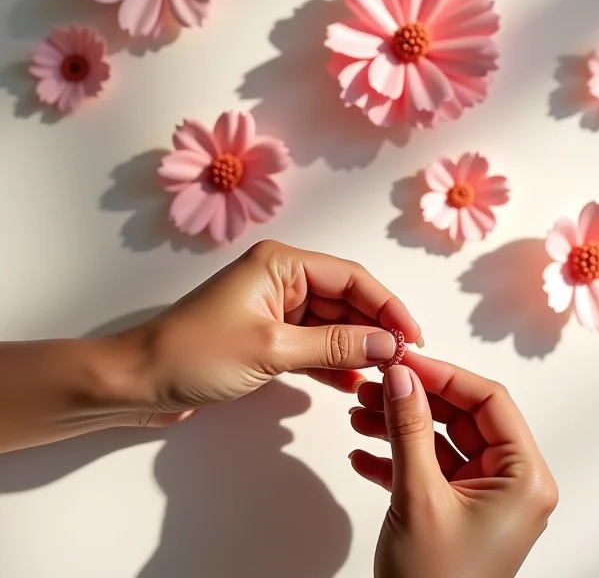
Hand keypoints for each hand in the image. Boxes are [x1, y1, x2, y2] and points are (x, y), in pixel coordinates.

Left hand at [114, 240, 421, 426]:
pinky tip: (352, 382)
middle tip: (404, 360)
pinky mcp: (267, 334)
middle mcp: (282, 277)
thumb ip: (335, 345)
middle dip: (374, 328)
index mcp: (282, 263)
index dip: (387, 305)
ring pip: (331, 322)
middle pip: (345, 299)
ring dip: (356, 347)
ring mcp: (274, 307)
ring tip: (385, 374)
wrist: (138, 382)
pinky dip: (332, 361)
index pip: (351, 277)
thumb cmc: (197, 354)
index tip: (412, 336)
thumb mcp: (273, 349)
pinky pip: (312, 342)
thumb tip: (390, 344)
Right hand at [349, 352, 556, 577]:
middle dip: (414, 400)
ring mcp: (482, 498)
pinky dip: (396, 459)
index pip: (489, 401)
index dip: (445, 374)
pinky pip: (429, 468)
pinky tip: (363, 456)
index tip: (405, 360)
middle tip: (375, 385)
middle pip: (461, 418)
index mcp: (523, 478)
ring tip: (359, 416)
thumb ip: (409, 428)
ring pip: (440, 441)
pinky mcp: (456, 511)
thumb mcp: (419, 497)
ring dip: (398, 427)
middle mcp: (509, 484)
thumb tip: (402, 375)